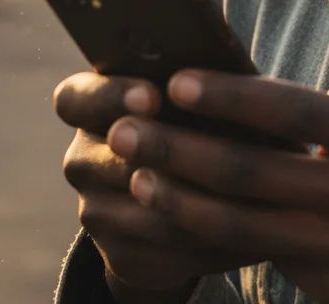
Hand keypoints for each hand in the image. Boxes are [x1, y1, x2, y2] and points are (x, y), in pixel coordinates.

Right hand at [54, 73, 256, 298]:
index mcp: (89, 106)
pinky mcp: (120, 256)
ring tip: (251, 192)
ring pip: (143, 212)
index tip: (153, 95)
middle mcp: (82, 160)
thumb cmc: (194, 116)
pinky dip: (212, 242)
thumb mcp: (188, 94)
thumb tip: (232, 71)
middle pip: (106, 161)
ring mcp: (95, 212)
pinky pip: (167, 254)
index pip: (74, 98)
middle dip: (153, 154)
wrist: (184, 189)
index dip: (110, 96)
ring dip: (197, 204)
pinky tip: (254, 229)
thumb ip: (195, 83)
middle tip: (195, 149)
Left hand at [108, 65, 328, 303]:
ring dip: (178, 198)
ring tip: (134, 174)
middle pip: (248, 171)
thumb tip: (314, 89)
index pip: (292, 112)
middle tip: (123, 126)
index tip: (178, 79)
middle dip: (176, 146)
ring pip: (240, 224)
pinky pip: (264, 257)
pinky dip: (217, 235)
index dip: (229, 95)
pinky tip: (182, 213)